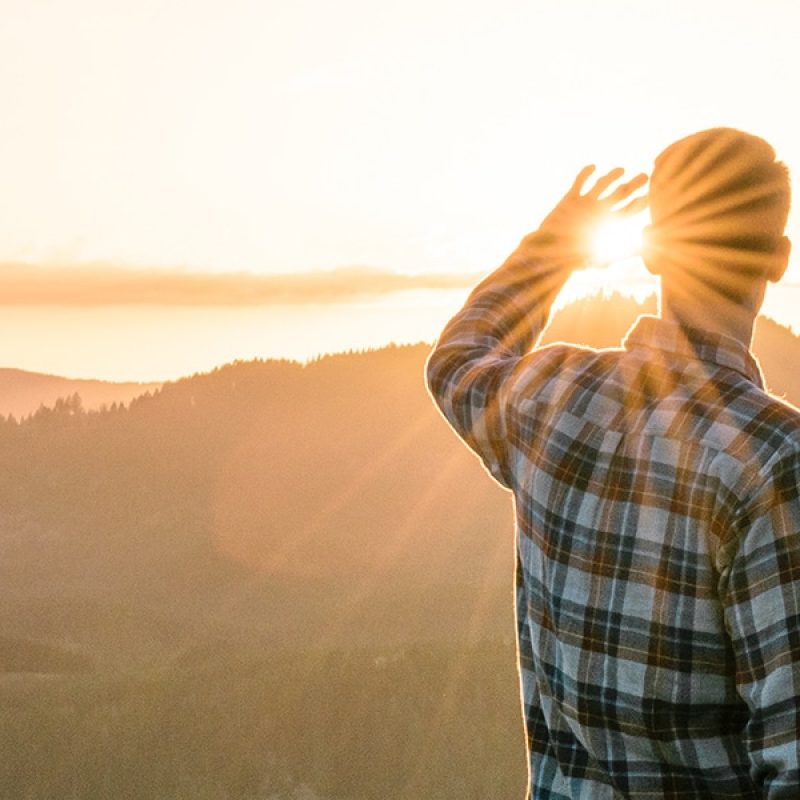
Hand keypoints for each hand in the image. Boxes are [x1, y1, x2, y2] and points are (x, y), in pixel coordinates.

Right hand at [529, 166, 647, 270]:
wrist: (548, 252)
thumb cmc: (569, 259)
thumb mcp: (593, 260)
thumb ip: (611, 258)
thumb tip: (629, 257)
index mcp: (607, 224)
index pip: (628, 211)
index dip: (639, 204)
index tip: (648, 197)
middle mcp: (599, 210)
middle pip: (621, 193)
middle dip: (633, 185)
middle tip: (645, 177)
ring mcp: (585, 203)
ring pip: (602, 184)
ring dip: (612, 176)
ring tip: (621, 170)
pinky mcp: (570, 199)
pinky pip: (579, 182)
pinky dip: (585, 174)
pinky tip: (593, 167)